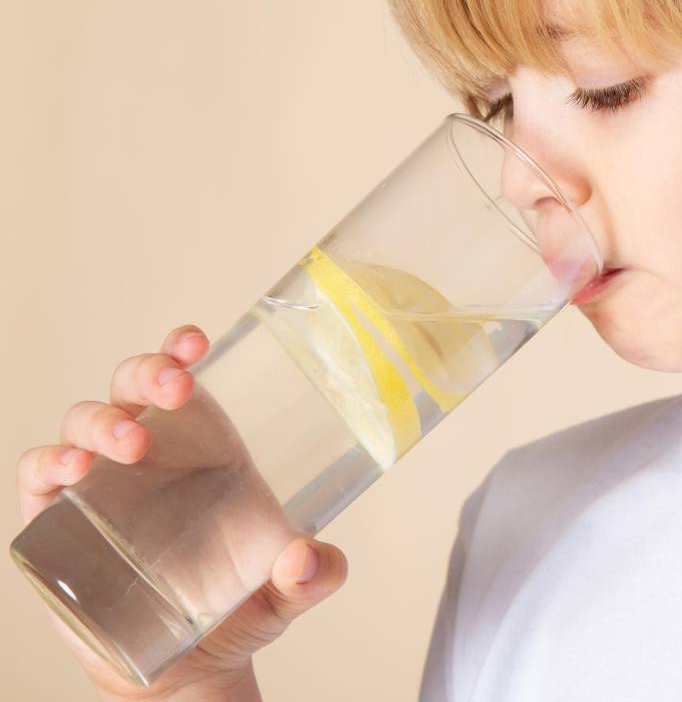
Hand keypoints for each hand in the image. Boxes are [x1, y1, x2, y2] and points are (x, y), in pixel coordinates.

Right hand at [16, 324, 349, 700]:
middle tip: (175, 389)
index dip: (181, 349)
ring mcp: (101, 483)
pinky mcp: (59, 521)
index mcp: (204, 446)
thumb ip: (314, 574)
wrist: (189, 667)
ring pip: (85, 421)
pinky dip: (50, 462)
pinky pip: (39, 474)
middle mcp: (150, 453)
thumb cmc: (236, 607)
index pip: (184, 378)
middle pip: (132, 385)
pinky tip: (74, 470)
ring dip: (104, 421)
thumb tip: (308, 559)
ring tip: (131, 445)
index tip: (196, 341)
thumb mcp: (289, 591)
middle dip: (148, 373)